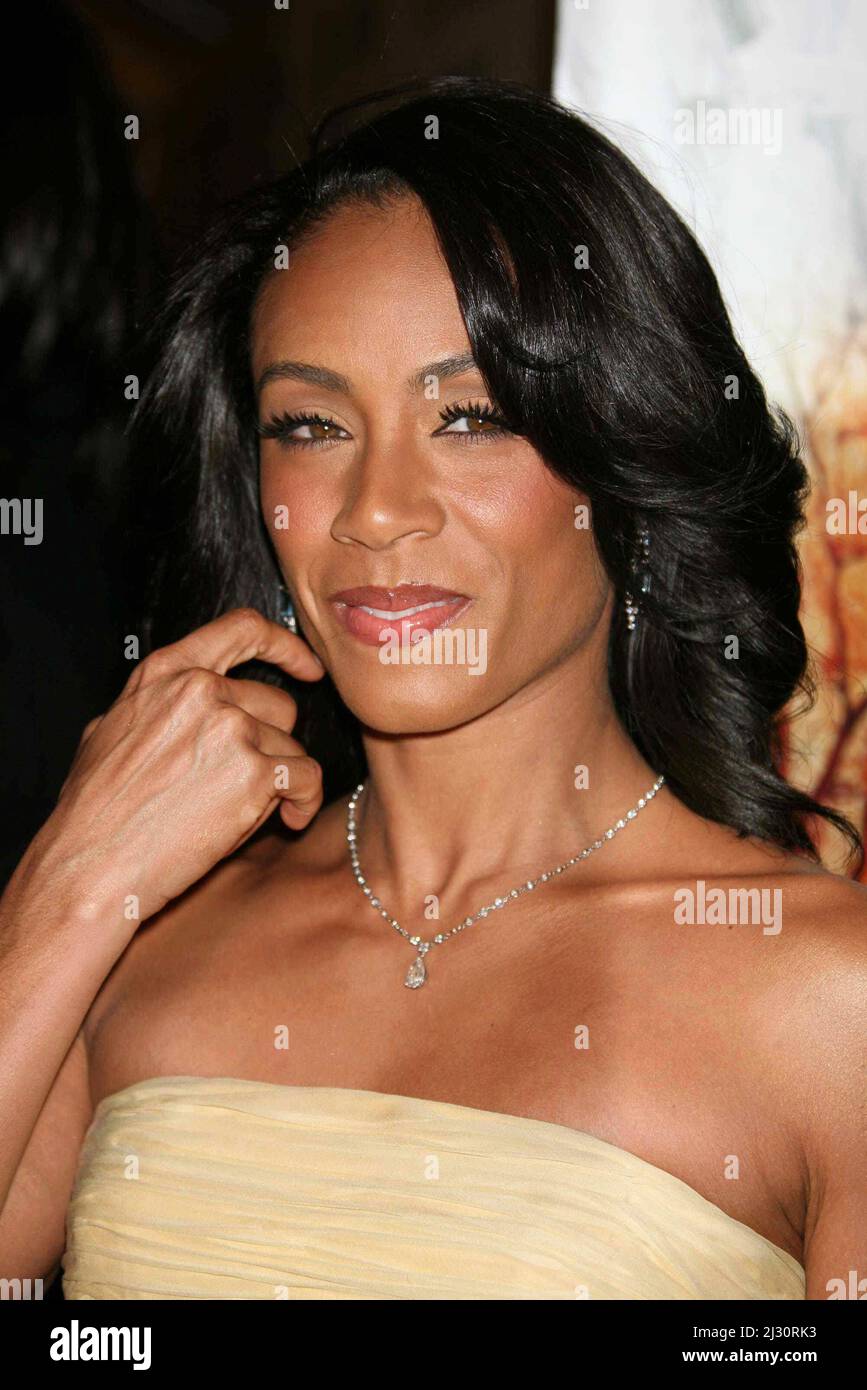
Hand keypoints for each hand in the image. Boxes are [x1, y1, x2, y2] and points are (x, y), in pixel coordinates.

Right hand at [30, 608, 325, 929]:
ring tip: (244, 813)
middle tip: (246, 785)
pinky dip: (305, 803)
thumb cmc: (94, 811)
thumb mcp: (109, 731)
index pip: (242, 629)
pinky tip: (287, 821)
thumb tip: (178, 703)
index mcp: (166, 673)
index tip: (309, 666)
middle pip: (278, 705)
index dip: (286, 646)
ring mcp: (231, 727)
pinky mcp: (255, 772)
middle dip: (272, 746)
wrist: (91, 865)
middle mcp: (201, 690)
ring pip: (291, 747)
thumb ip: (157, 706)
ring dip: (280, 782)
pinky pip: (307, 778)